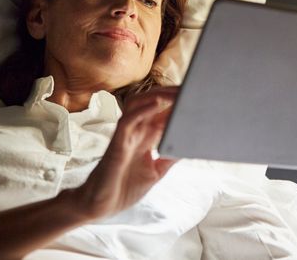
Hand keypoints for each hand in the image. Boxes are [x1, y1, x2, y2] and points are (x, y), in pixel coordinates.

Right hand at [67, 87, 178, 220]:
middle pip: (151, 102)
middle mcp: (135, 132)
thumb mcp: (155, 171)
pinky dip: (143, 110)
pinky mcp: (117, 144)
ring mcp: (125, 136)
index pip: (162, 112)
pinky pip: (128, 120)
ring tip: (177, 93)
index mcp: (145, 137)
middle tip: (191, 89)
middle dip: (170, 94)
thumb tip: (189, 145)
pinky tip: (158, 103)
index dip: (178, 102)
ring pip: (138, 104)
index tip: (196, 95)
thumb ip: (169, 157)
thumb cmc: (124, 188)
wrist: (100, 206)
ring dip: (158, 95)